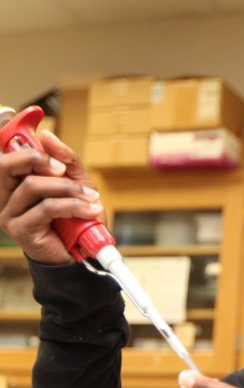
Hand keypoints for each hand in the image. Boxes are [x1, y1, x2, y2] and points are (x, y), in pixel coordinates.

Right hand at [0, 129, 104, 263]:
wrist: (82, 254)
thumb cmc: (75, 218)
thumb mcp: (76, 184)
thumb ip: (65, 160)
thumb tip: (47, 135)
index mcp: (12, 182)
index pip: (4, 155)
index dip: (17, 140)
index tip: (41, 134)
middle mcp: (3, 196)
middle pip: (6, 165)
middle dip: (38, 160)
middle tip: (63, 169)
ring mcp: (8, 214)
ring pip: (32, 186)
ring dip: (67, 188)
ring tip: (91, 198)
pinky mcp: (20, 229)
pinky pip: (46, 208)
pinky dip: (73, 206)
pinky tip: (91, 210)